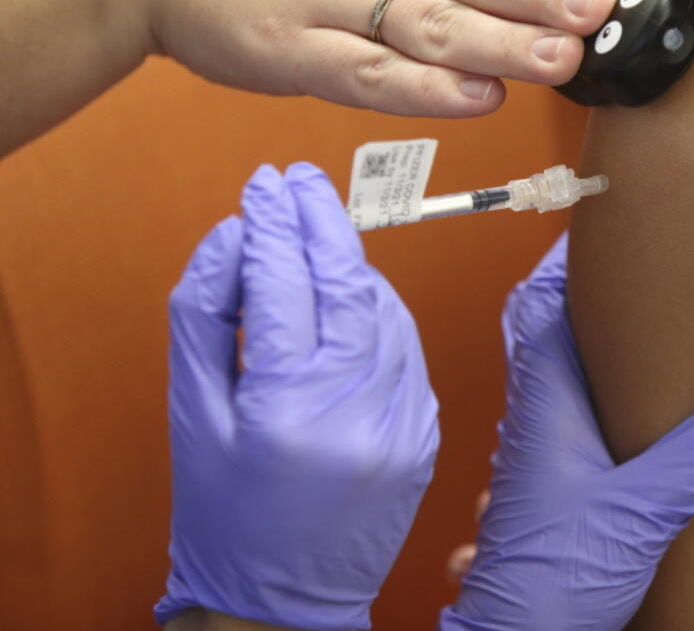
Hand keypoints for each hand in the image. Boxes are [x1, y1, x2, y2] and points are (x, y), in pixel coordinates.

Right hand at [156, 163, 438, 629]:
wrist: (284, 600)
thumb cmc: (223, 511)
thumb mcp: (191, 413)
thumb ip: (205, 315)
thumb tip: (234, 237)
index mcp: (289, 409)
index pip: (284, 284)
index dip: (272, 225)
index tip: (262, 185)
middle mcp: (360, 411)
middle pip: (348, 283)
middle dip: (321, 220)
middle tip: (299, 180)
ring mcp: (404, 422)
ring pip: (385, 308)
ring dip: (349, 263)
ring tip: (316, 233)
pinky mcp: (427, 431)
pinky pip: (405, 345)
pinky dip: (377, 310)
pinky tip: (349, 292)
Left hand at [437, 234, 693, 630]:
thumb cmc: (559, 572)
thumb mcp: (641, 513)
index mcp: (546, 404)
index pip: (545, 308)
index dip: (568, 265)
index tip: (599, 229)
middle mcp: (534, 417)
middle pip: (553, 334)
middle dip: (586, 298)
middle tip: (633, 269)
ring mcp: (537, 451)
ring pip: (561, 375)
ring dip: (590, 345)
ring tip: (636, 321)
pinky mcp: (549, 482)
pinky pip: (569, 413)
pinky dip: (596, 389)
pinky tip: (630, 400)